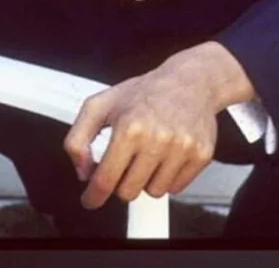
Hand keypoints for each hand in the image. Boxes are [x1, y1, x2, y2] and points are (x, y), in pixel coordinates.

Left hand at [63, 52, 219, 208]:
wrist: (189, 80)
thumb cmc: (144, 93)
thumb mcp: (100, 104)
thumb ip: (78, 138)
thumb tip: (84, 173)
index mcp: (130, 127)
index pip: (105, 180)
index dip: (94, 195)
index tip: (91, 198)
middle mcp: (157, 139)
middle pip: (128, 192)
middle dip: (121, 181)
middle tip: (126, 162)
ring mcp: (181, 148)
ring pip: (153, 192)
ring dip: (146, 179)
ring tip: (149, 153)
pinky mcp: (200, 154)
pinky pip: (176, 188)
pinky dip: (167, 177)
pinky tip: (166, 155)